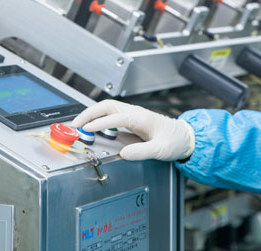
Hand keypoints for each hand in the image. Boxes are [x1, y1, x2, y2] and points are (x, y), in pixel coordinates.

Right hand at [71, 100, 194, 161]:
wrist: (185, 137)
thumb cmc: (175, 141)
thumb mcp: (161, 150)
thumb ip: (142, 151)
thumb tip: (124, 154)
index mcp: (141, 118)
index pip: (115, 117)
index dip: (100, 123)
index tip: (87, 130)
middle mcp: (135, 113)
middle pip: (106, 106)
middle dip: (89, 114)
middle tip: (75, 125)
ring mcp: (133, 114)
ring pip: (107, 108)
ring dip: (92, 114)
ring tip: (79, 124)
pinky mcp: (132, 119)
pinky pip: (111, 113)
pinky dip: (98, 117)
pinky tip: (93, 126)